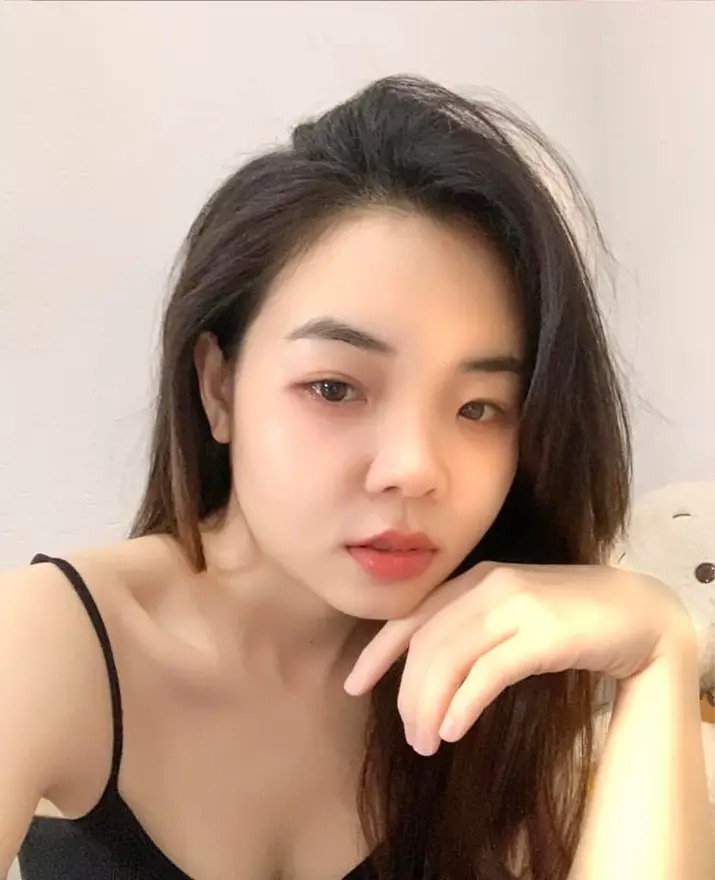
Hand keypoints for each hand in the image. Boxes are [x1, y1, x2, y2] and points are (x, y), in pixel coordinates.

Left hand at [343, 561, 694, 755]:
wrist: (634, 611)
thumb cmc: (565, 618)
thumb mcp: (507, 616)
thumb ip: (469, 631)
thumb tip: (423, 678)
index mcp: (473, 580)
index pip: (410, 616)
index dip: (378, 652)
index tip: (353, 685)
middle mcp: (488, 586)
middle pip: (426, 644)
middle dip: (408, 695)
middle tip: (411, 738)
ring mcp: (515, 606)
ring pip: (450, 658)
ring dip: (430, 707)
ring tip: (428, 743)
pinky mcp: (543, 633)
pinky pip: (488, 671)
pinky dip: (463, 703)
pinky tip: (453, 730)